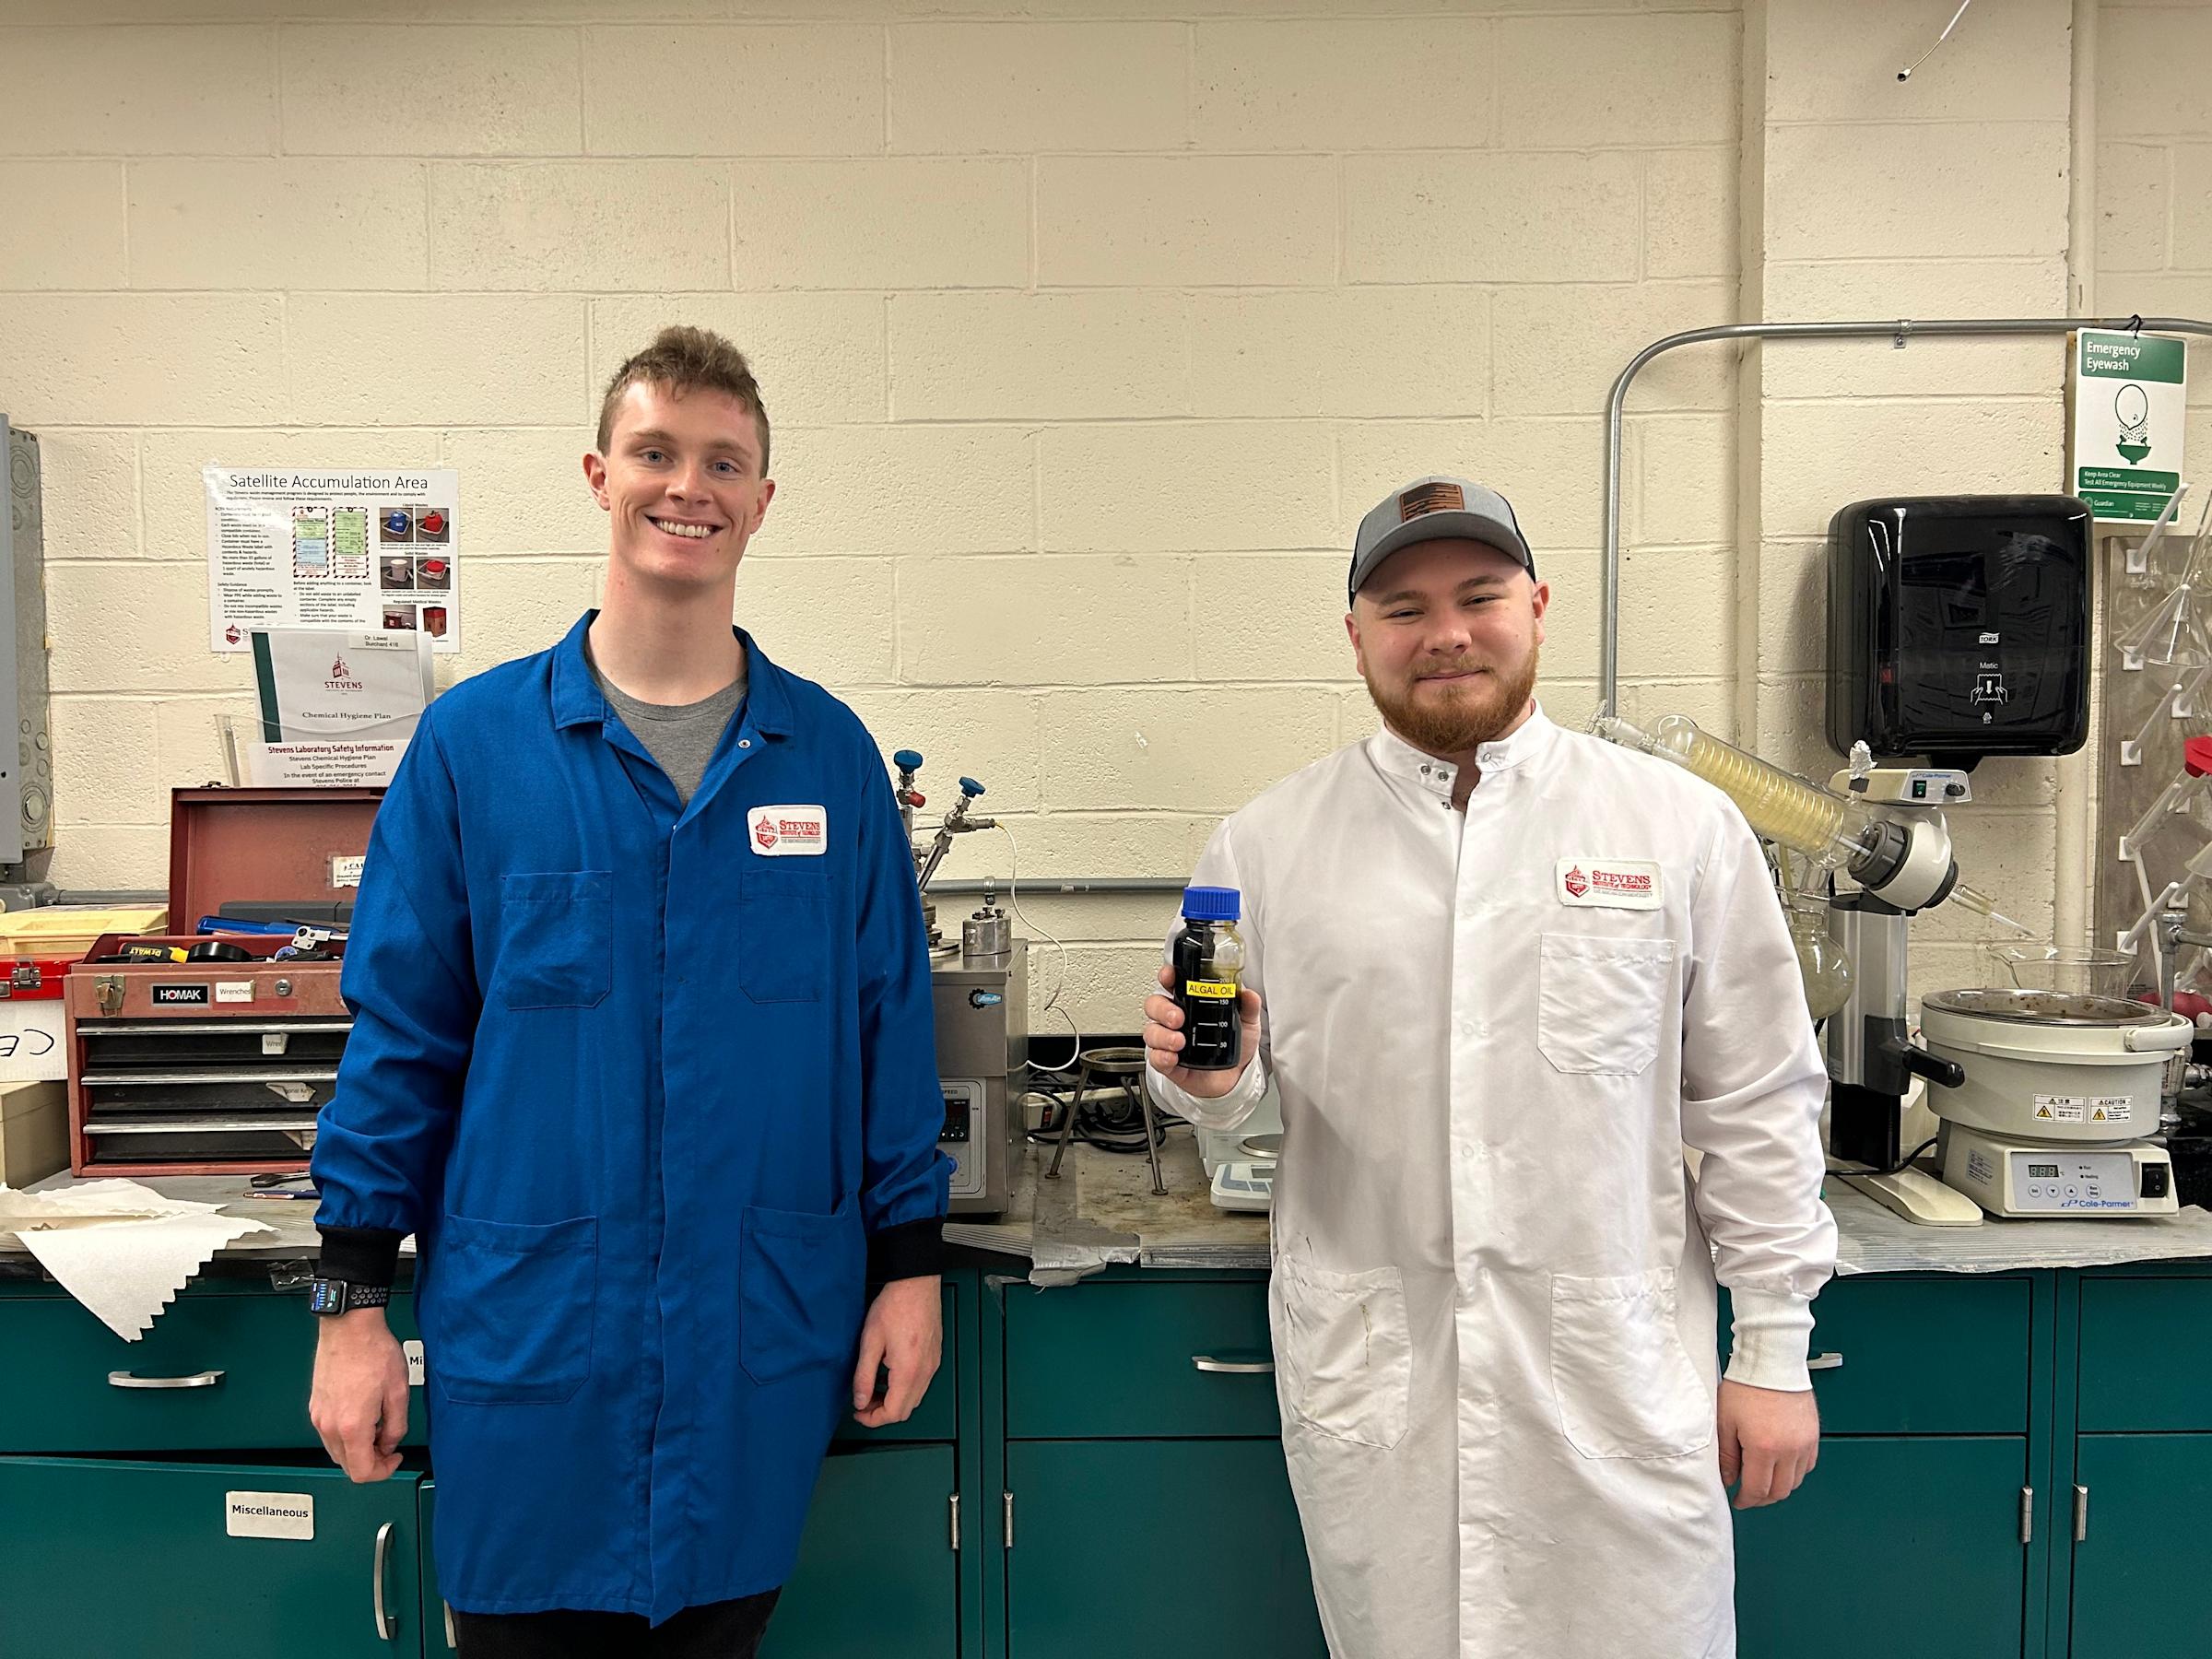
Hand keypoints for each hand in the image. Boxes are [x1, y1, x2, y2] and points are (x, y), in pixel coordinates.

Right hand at [309, 1308, 408, 1482]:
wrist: (349, 1327)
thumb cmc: (373, 1352)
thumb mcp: (398, 1391)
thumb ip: (396, 1426)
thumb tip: (390, 1443)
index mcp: (352, 1426)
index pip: (362, 1472)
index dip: (384, 1472)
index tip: (395, 1458)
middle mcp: (329, 1426)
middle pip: (347, 1465)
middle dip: (372, 1461)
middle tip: (390, 1444)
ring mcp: (319, 1417)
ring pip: (337, 1451)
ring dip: (359, 1449)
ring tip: (379, 1427)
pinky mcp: (315, 1407)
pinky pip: (330, 1434)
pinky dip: (347, 1436)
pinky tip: (364, 1417)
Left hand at [852, 1275, 941, 1428]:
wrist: (917, 1283)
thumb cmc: (895, 1306)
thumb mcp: (870, 1341)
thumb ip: (863, 1375)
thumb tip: (860, 1401)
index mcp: (908, 1371)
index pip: (894, 1413)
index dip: (873, 1419)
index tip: (858, 1412)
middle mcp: (925, 1372)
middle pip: (906, 1410)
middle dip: (882, 1412)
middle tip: (863, 1402)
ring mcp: (933, 1365)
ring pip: (914, 1398)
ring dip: (894, 1401)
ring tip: (873, 1388)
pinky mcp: (935, 1356)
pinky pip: (921, 1384)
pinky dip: (904, 1388)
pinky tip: (888, 1374)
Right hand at [1142, 966, 1263, 1098]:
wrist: (1235, 1078)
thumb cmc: (1234, 1047)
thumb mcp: (1246, 1023)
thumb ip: (1248, 1008)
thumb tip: (1249, 994)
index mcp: (1191, 1004)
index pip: (1172, 984)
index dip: (1166, 976)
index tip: (1169, 975)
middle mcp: (1176, 1020)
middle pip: (1155, 1005)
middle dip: (1162, 1009)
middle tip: (1178, 1017)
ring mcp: (1169, 1041)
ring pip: (1151, 1031)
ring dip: (1162, 1035)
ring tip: (1179, 1041)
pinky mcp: (1169, 1063)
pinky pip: (1155, 1058)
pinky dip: (1161, 1056)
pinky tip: (1173, 1056)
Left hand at [1716, 1378, 1818, 1508]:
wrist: (1772, 1361)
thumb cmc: (1746, 1384)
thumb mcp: (1725, 1420)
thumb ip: (1727, 1455)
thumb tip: (1729, 1478)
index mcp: (1764, 1447)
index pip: (1758, 1490)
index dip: (1746, 1500)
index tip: (1739, 1500)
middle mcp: (1789, 1449)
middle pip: (1780, 1491)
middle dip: (1762, 1498)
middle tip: (1749, 1494)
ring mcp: (1804, 1443)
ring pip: (1796, 1481)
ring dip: (1779, 1486)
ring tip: (1764, 1479)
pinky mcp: (1813, 1435)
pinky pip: (1808, 1465)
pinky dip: (1795, 1472)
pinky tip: (1781, 1466)